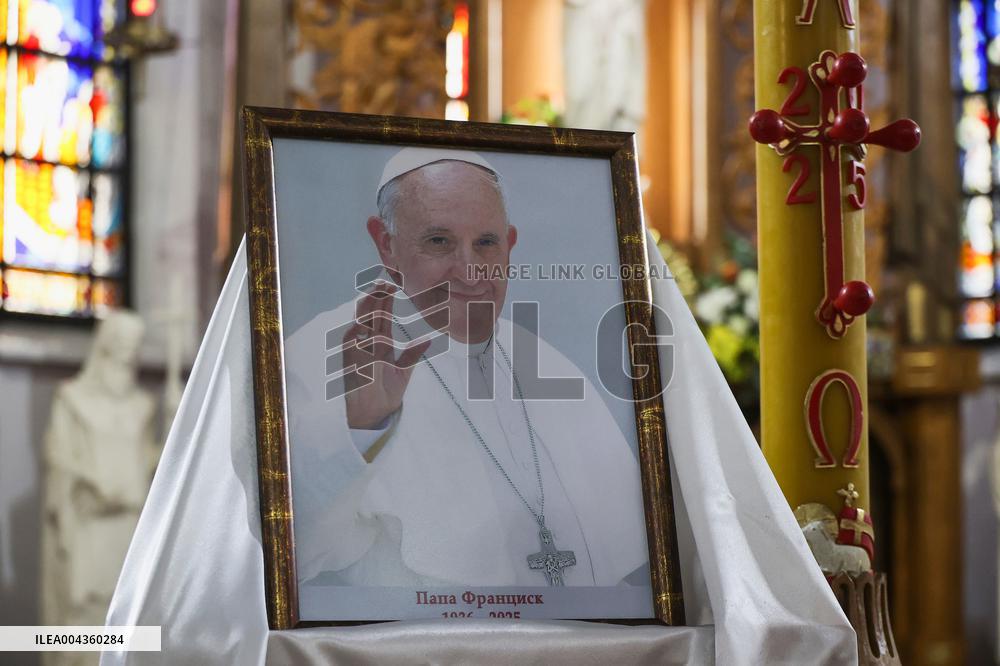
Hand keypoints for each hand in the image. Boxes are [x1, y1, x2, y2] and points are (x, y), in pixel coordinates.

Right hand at [343, 283, 430, 428]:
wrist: (374, 413)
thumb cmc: (385, 394)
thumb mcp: (403, 372)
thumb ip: (412, 354)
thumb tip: (428, 339)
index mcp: (381, 345)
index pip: (383, 318)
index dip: (386, 302)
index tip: (393, 286)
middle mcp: (368, 343)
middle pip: (372, 314)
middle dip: (377, 297)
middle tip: (385, 281)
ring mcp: (359, 348)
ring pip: (362, 321)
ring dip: (369, 305)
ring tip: (376, 289)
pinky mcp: (351, 357)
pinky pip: (353, 336)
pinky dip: (359, 322)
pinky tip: (365, 310)